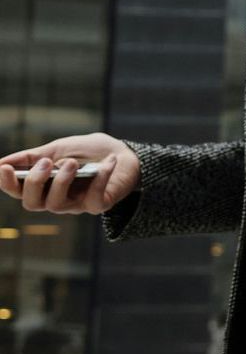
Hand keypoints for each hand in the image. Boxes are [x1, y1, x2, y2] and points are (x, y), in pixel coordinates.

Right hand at [0, 134, 138, 213]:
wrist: (125, 153)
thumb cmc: (89, 152)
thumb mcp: (59, 148)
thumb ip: (32, 157)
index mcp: (43, 185)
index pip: (19, 192)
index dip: (7, 184)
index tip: (3, 168)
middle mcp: (56, 198)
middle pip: (33, 203)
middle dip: (34, 182)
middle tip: (46, 162)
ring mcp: (77, 204)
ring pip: (56, 205)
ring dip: (61, 181)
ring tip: (71, 162)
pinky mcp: (99, 205)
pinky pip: (94, 199)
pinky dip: (100, 179)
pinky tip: (107, 162)